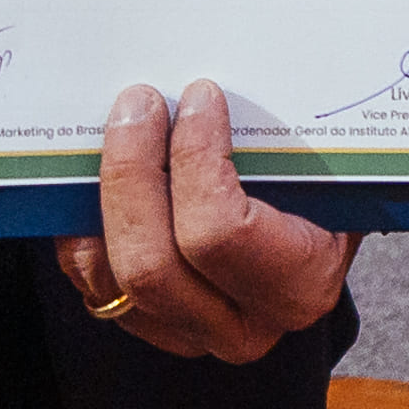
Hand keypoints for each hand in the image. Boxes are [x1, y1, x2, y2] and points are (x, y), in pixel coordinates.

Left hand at [55, 81, 354, 362]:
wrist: (311, 228)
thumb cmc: (320, 179)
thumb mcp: (326, 156)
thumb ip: (292, 128)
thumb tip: (221, 76)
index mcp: (300, 283)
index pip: (224, 233)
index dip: (197, 158)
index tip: (200, 95)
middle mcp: (241, 326)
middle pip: (152, 264)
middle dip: (133, 171)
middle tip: (139, 103)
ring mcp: (185, 331)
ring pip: (109, 276)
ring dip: (101, 191)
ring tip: (116, 125)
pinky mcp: (142, 323)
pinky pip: (88, 278)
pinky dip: (82, 221)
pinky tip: (95, 167)